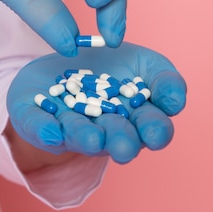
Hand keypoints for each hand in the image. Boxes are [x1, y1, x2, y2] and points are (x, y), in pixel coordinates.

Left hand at [6, 43, 186, 163]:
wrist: (59, 63)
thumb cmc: (110, 67)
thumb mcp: (145, 64)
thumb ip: (164, 79)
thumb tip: (175, 102)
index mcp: (133, 117)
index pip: (150, 127)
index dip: (155, 130)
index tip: (155, 134)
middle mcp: (103, 128)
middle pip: (117, 138)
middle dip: (121, 142)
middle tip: (125, 148)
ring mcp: (69, 126)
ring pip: (79, 135)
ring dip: (86, 137)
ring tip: (91, 138)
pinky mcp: (37, 121)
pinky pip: (38, 127)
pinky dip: (44, 130)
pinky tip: (50, 132)